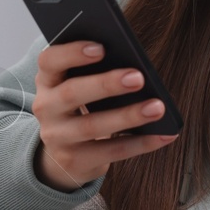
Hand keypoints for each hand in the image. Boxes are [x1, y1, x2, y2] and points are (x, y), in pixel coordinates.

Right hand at [31, 40, 177, 191]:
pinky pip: (111, 152)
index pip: (49, 60)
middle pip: (72, 93)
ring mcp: (58, 137)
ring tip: (157, 107)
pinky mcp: (75, 161)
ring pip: (92, 126)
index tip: (101, 48)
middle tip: (138, 77)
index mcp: (48, 79)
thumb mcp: (78, 84)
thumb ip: (96, 71)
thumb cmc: (82, 105)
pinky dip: (140, 143)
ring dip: (128, 116)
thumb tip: (134, 67)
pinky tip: (163, 135)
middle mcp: (46, 107)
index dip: (72, 53)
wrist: (64, 153)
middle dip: (106, 84)